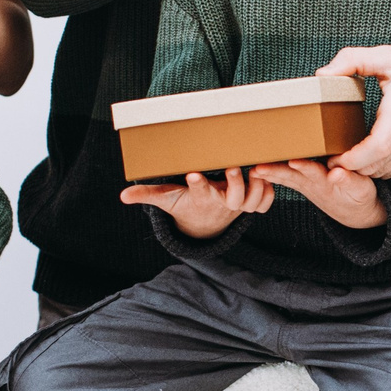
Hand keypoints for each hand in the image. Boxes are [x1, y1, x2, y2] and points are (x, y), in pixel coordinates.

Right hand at [121, 167, 273, 239]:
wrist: (202, 223)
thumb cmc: (184, 204)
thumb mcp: (166, 199)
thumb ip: (147, 195)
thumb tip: (123, 196)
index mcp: (201, 197)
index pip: (198, 191)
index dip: (197, 184)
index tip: (193, 175)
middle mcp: (221, 201)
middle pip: (232, 198)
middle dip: (234, 183)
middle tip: (232, 167)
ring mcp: (237, 204)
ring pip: (252, 201)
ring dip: (256, 187)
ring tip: (254, 170)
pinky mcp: (248, 205)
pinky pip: (263, 205)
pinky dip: (268, 194)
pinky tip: (265, 178)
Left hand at [256, 159, 385, 229]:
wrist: (355, 212)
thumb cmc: (359, 195)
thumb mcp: (361, 189)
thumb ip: (349, 180)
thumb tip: (336, 172)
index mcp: (327, 182)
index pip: (314, 172)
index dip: (304, 167)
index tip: (293, 162)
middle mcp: (313, 183)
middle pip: (291, 176)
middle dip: (275, 172)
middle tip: (258, 169)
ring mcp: (307, 184)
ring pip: (285, 177)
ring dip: (269, 174)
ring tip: (253, 170)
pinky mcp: (304, 183)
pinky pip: (285, 178)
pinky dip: (272, 175)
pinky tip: (259, 170)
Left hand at [320, 47, 390, 179]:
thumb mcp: (388, 55)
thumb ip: (351, 60)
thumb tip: (322, 76)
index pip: (377, 147)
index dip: (352, 159)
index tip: (334, 157)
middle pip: (378, 164)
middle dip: (351, 167)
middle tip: (332, 158)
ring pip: (387, 171)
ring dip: (365, 169)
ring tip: (348, 156)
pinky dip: (381, 166)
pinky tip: (370, 154)